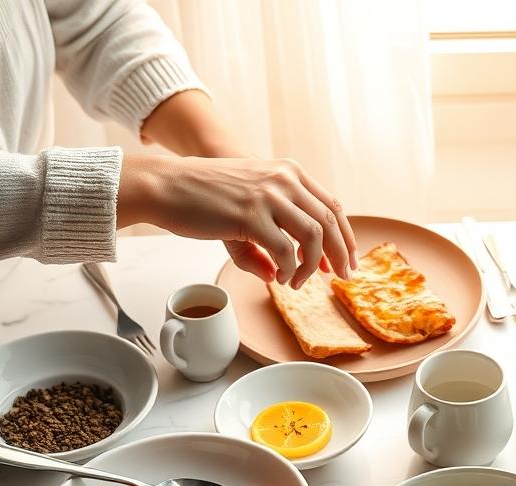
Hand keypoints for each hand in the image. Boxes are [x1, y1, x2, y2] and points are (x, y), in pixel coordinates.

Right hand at [119, 154, 357, 286]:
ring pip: (314, 237)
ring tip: (299, 282)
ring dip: (312, 266)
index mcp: (288, 172)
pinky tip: (280, 278)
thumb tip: (277, 275)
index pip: (332, 205)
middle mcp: (284, 179)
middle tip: (341, 277)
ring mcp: (268, 195)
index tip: (348, 259)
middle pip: (331, 221)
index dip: (345, 235)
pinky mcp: (250, 215)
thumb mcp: (246, 205)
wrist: (166, 184)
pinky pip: (285, 251)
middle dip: (340, 254)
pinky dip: (288, 269)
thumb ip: (268, 238)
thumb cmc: (203, 196)